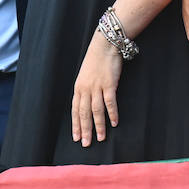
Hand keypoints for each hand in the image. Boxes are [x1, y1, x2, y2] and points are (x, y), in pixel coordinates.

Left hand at [71, 32, 124, 146]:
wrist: (104, 45)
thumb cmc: (96, 60)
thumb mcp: (86, 75)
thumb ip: (86, 89)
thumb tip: (86, 103)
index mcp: (78, 87)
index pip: (75, 110)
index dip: (75, 125)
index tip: (76, 137)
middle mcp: (85, 89)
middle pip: (84, 113)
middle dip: (85, 130)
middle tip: (86, 144)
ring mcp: (97, 87)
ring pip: (96, 110)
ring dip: (98, 126)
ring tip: (100, 138)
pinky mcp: (109, 84)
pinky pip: (110, 102)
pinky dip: (112, 113)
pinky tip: (114, 122)